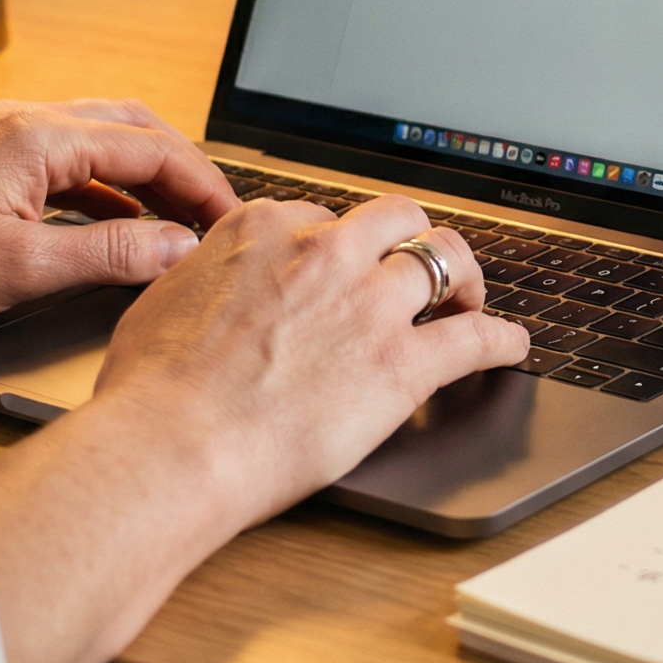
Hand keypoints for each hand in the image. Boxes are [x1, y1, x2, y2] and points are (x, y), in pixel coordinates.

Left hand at [0, 98, 240, 332]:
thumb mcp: (18, 270)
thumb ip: (109, 255)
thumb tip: (176, 247)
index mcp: (39, 137)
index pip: (152, 149)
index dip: (203, 186)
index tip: (230, 222)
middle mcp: (23, 119)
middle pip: (134, 129)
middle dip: (183, 171)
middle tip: (215, 217)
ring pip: (100, 137)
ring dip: (145, 174)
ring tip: (176, 220)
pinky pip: (65, 155)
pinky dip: (104, 184)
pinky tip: (112, 223)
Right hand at [92, 193, 528, 525]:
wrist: (173, 445)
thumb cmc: (152, 392)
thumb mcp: (163, 302)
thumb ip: (205, 277)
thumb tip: (210, 281)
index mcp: (266, 230)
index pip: (322, 217)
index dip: (337, 246)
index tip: (342, 267)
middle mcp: (326, 253)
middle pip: (396, 220)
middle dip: (410, 240)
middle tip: (416, 268)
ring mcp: (370, 304)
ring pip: (445, 259)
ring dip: (464, 276)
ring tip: (469, 296)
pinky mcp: (402, 362)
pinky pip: (475, 338)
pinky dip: (501, 339)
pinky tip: (511, 344)